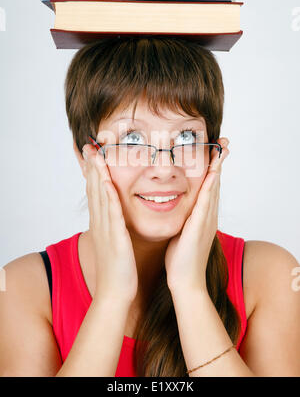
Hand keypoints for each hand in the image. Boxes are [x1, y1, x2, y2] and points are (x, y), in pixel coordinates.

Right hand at [82, 143, 137, 303]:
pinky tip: (106, 182)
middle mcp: (100, 223)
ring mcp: (105, 229)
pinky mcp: (114, 237)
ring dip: (97, 175)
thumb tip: (118, 216)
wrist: (115, 292)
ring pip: (100, 197)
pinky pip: (111, 213)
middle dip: (92, 167)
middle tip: (89, 146)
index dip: (93, 172)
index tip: (93, 154)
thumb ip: (115, 227)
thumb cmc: (119, 269)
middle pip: (94, 190)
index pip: (96, 192)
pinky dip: (107, 196)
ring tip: (95, 155)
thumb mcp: (114, 242)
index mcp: (101, 223)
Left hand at [164, 138, 229, 294]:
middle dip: (219, 161)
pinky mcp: (200, 225)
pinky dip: (210, 185)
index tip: (213, 150)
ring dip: (217, 167)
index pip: (208, 186)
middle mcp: (208, 215)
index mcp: (203, 216)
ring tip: (221, 149)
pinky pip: (206, 201)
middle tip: (224, 142)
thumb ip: (182, 218)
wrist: (185, 280)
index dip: (212, 168)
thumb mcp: (182, 232)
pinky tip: (212, 172)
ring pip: (213, 187)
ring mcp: (206, 219)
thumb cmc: (181, 258)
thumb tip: (172, 207)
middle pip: (214, 182)